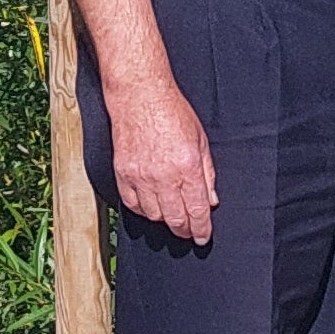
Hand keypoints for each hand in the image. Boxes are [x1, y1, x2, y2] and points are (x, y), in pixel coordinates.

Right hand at [107, 78, 219, 244]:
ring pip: (154, 216)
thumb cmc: (172, 113)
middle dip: (185, 230)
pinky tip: (151, 205)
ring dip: (164, 220)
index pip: (197, 210)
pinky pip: (132, 204)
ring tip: (171, 215)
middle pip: (175, 219)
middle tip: (189, 232)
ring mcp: (141, 176)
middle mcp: (164, 176)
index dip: (202, 229)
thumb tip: (211, 200)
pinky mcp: (123, 173)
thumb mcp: (200, 141)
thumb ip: (207, 173)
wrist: (141, 97)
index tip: (203, 236)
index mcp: (188, 167)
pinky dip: (143, 210)